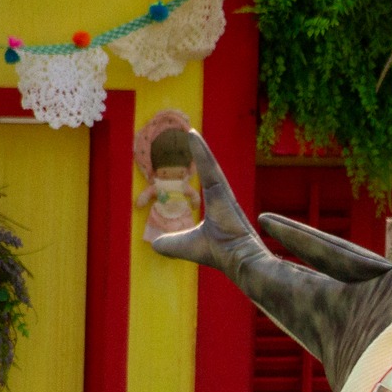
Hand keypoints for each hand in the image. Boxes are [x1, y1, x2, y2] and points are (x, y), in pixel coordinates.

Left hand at [147, 130, 265, 265]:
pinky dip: (201, 152)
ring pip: (210, 165)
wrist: (237, 260)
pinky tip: (192, 136)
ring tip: (190, 131)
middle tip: (191, 133)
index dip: (201, 164)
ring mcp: (224, 193)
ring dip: (200, 148)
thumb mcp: (186, 246)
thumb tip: (154, 244)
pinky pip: (209, 169)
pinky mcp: (223, 193)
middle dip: (201, 151)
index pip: (206, 180)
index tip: (194, 149)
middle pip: (210, 168)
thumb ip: (171, 244)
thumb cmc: (218, 253)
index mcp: (217, 204)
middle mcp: (223, 196)